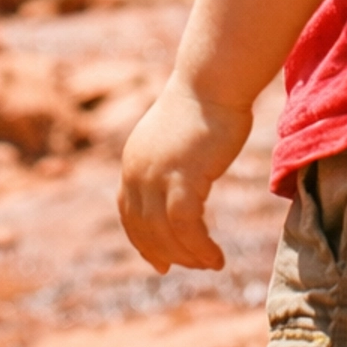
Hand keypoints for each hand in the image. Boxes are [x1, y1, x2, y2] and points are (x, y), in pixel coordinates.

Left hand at [118, 78, 253, 272]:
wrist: (213, 80)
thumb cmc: (204, 103)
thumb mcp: (176, 138)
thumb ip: (171, 162)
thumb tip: (182, 181)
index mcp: (133, 161)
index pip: (129, 213)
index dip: (144, 242)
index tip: (161, 263)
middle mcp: (137, 170)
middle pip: (145, 229)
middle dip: (168, 254)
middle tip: (194, 266)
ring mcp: (157, 175)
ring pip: (165, 234)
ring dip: (188, 256)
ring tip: (210, 264)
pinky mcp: (182, 177)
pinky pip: (186, 227)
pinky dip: (200, 247)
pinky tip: (216, 257)